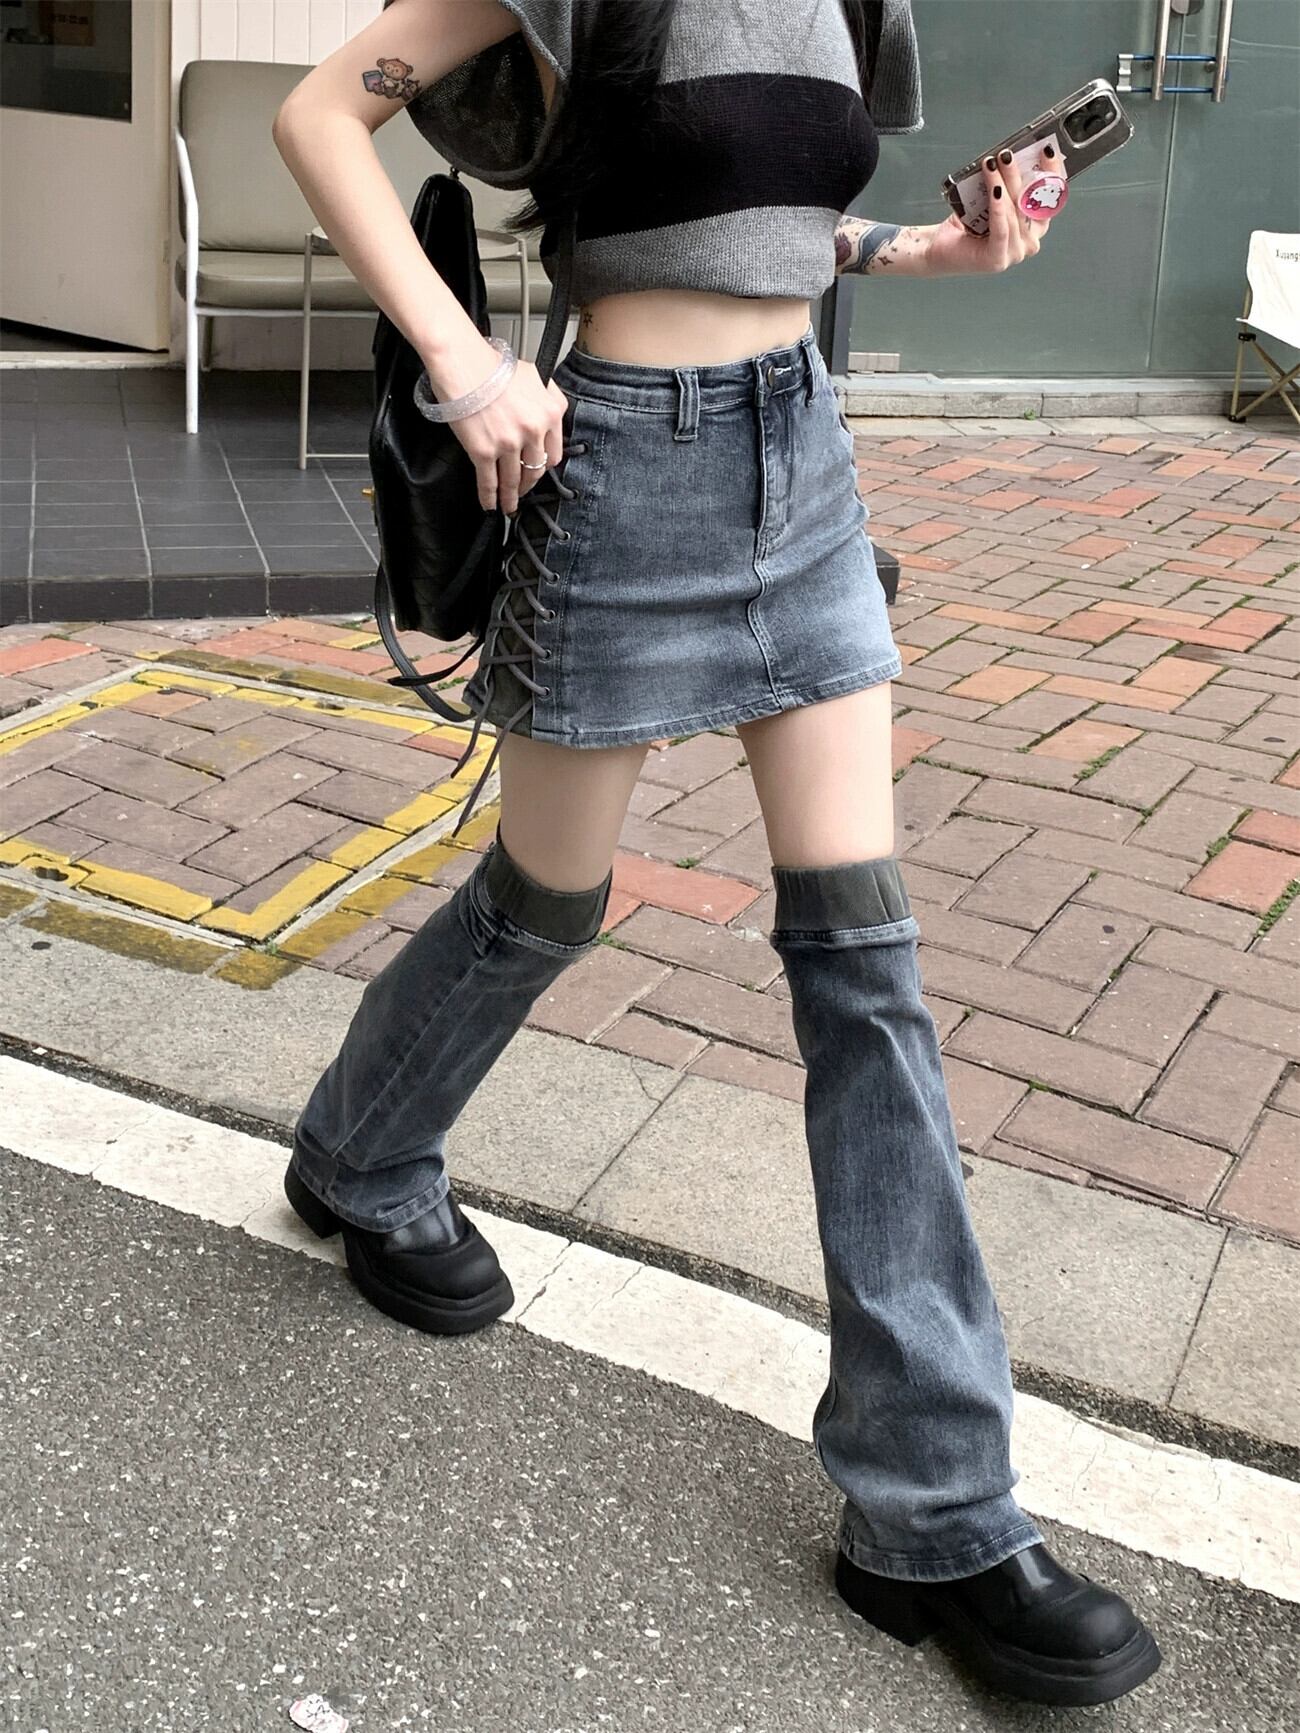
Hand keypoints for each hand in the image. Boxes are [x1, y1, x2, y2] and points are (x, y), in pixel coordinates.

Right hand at [425, 337, 568, 515]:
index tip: (538, 471)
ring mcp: (509, 444)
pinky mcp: (484, 452)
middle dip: (529, 483)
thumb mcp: (534, 375)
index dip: (544, 465)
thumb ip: (547, 397)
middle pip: (536, 470)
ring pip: (514, 480)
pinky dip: (489, 497)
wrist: (462, 362)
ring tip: (508, 505)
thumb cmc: (492, 364)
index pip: (554, 452)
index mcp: (549, 413)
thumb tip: (547, 413)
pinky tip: (490, 504)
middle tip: (523, 489)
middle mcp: (533, 431)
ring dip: (511, 496)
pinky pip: (489, 482)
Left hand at [919, 145, 1063, 277]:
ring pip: (1013, 213)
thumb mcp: (991, 199)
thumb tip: (1011, 156)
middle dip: (1018, 175)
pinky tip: (994, 191)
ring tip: (991, 164)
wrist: (937, 248)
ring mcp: (1014, 254)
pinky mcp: (997, 259)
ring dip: (1002, 184)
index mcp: (1033, 228)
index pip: (1051, 199)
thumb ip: (1006, 184)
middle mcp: (1028, 243)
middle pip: (1030, 203)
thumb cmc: (965, 224)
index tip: (1046, 151)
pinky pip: (1002, 228)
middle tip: (1006, 154)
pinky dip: (998, 207)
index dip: (1051, 174)